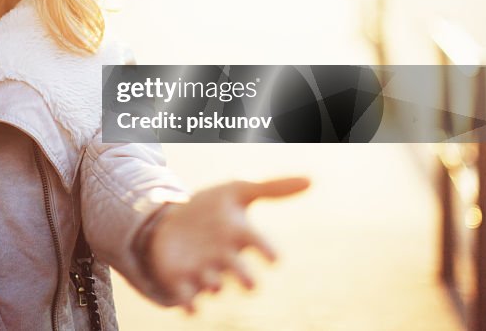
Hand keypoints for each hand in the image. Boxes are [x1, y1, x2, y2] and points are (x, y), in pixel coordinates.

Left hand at [146, 176, 309, 312]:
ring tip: (213, 283)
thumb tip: (312, 179)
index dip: (267, 250)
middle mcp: (225, 257)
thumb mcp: (236, 191)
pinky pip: (187, 297)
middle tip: (250, 285)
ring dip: (214, 284)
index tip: (274, 258)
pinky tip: (189, 306)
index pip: (259, 243)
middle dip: (245, 278)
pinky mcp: (181, 279)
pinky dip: (188, 303)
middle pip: (240, 273)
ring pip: (213, 284)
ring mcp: (203, 269)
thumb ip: (271, 188)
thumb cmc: (213, 208)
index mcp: (239, 234)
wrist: (174, 220)